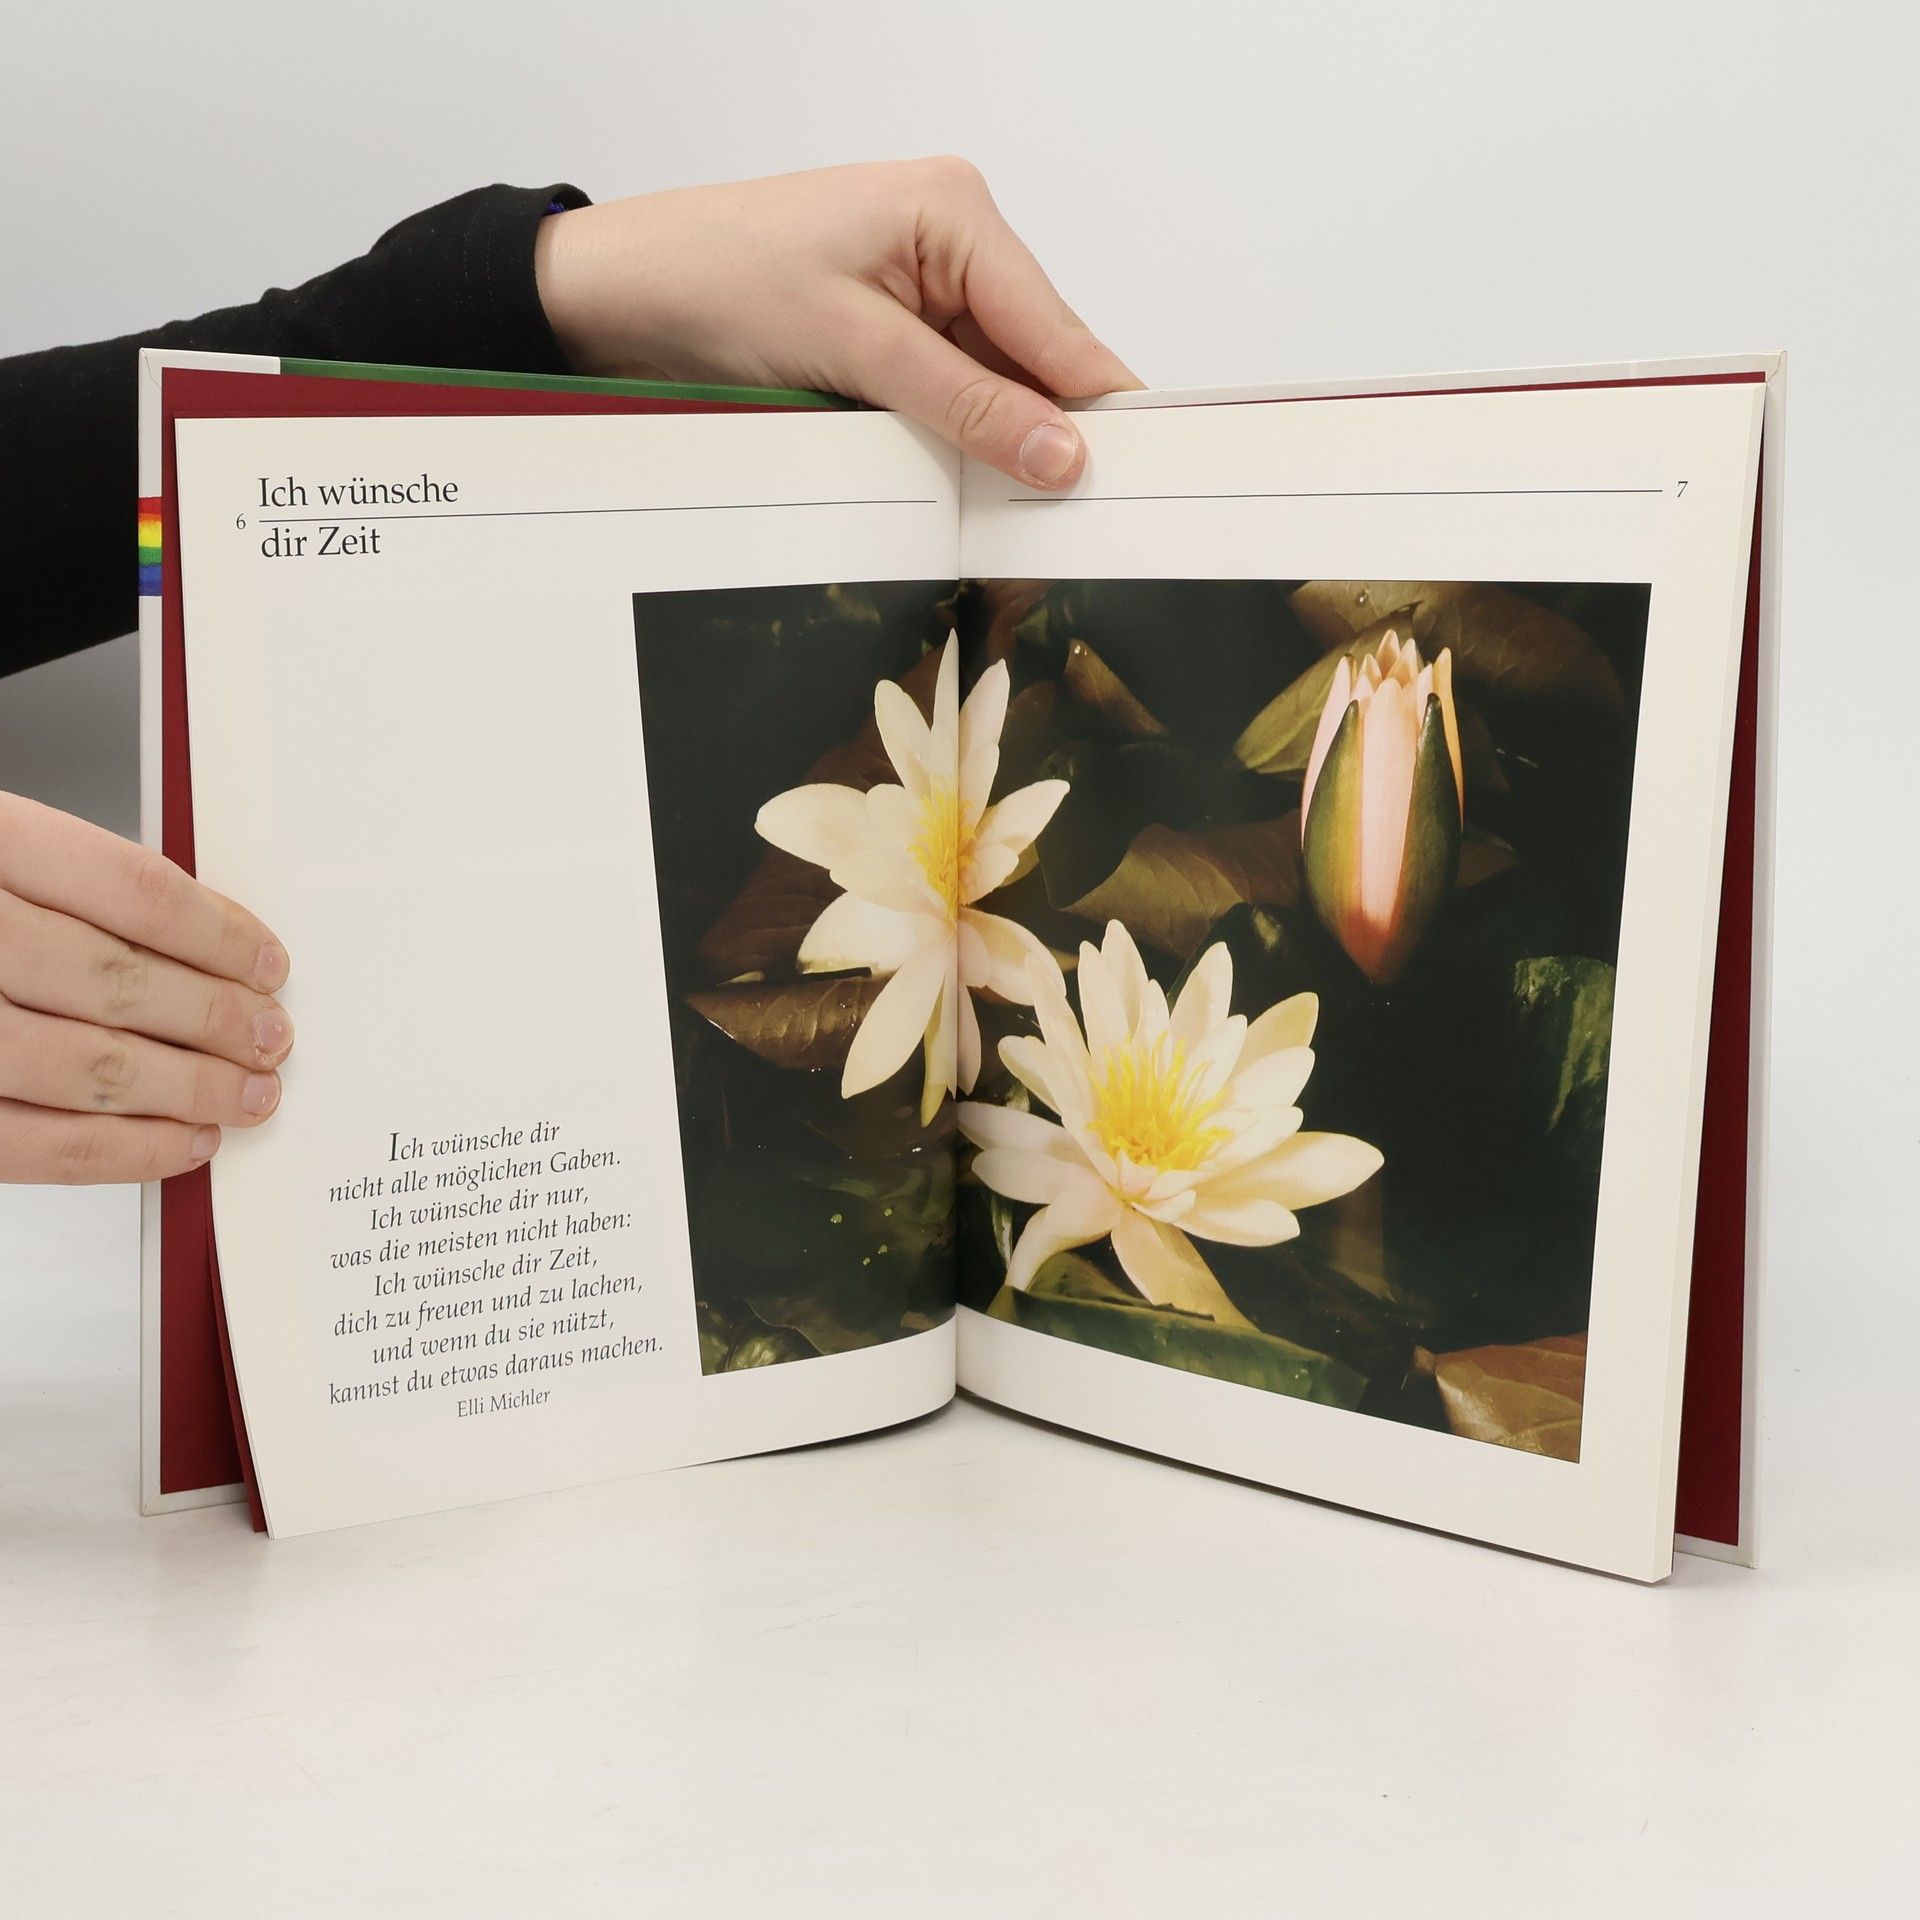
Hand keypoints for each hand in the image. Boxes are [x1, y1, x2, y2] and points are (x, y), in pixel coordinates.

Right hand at [0, 794, 292, 1182]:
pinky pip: (33, 1144)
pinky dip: (122, 1151)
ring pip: (85, 1067)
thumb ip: (77, 890)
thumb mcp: (0, 853)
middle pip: (116, 982)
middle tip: (271, 1039)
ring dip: (186, 1090)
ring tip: (246, 1095)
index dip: (217, 935)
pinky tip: (179, 1142)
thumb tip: (207, 943)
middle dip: (215, 1020)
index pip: (131, 890)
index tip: (266, 963)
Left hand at [533, 157, 1140, 489]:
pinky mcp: (887, 334)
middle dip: (1048, 441)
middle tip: (1076, 532)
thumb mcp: (852, 347)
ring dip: (996, 452)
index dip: (1101, 415)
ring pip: (995, 390)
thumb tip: (1063, 456)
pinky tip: (960, 495)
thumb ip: (965, 404)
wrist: (607, 294)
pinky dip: (953, 446)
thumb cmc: (712, 282)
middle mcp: (953, 243)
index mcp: (958, 214)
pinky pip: (947, 398)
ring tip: (1017, 528)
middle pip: (1038, 364)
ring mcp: (920, 291)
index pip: (1062, 331)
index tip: (1142, 490)